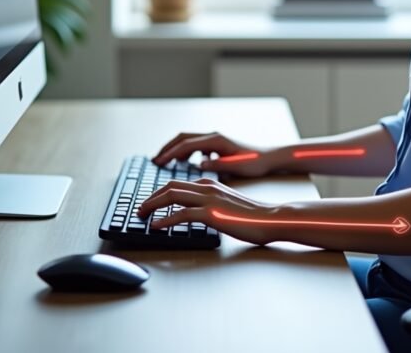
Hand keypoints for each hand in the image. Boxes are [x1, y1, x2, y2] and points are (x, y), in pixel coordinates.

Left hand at [136, 178, 276, 245]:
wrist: (270, 218)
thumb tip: (194, 212)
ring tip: (142, 215)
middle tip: (140, 209)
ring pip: (172, 195)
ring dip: (153, 205)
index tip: (149, 202)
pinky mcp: (211, 213)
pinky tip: (157, 226)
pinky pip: (182, 214)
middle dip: (151, 197)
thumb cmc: (251, 215)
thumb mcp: (226, 204)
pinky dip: (165, 219)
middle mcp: (207, 187)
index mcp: (209, 184)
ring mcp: (209, 199)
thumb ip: (210, 203)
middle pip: (170, 186)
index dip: (159, 192)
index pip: (177, 183)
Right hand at [152, 131, 274, 177]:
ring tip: (165, 161)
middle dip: (167, 148)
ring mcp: (216, 138)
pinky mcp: (218, 143)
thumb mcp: (236, 166)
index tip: (158, 162)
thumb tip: (200, 164)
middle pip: (183, 138)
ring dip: (176, 149)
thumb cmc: (255, 163)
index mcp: (216, 140)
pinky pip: (197, 144)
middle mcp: (214, 136)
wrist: (270, 157)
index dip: (170, 153)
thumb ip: (217, 165)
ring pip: (189, 140)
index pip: (185, 144)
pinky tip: (186, 162)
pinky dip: (186, 151)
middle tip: (155, 160)